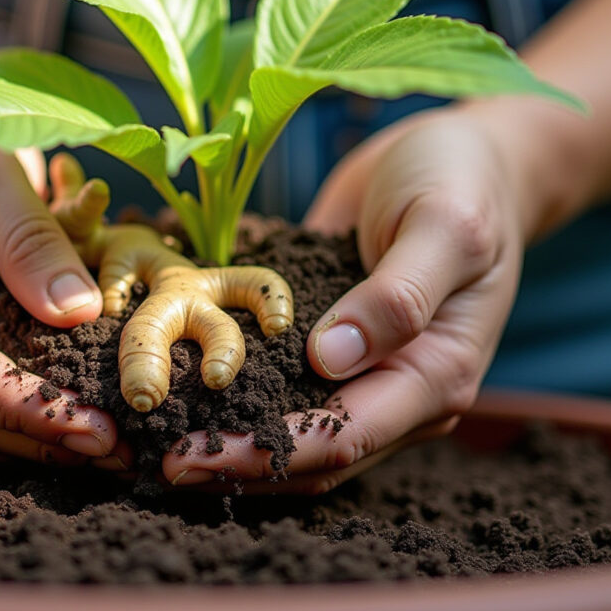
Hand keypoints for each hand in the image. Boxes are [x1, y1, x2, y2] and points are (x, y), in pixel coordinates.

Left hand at [162, 107, 536, 492]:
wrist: (466, 152)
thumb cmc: (464, 182)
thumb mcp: (445, 226)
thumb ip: (399, 294)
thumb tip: (333, 358)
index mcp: (436, 376)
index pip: (342, 438)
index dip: (265, 454)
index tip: (190, 456)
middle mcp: (395, 388)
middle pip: (305, 452)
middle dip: (228, 457)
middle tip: (144, 455)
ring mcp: (359, 369)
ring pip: (282, 425)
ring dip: (218, 432)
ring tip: (144, 432)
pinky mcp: (323, 342)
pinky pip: (271, 378)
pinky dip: (223, 386)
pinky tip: (165, 378)